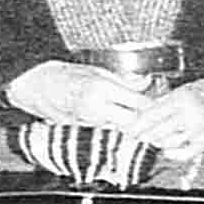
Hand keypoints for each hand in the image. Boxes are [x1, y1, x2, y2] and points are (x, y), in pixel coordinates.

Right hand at [3, 60, 152, 131]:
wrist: (37, 87)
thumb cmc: (67, 74)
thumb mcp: (97, 71)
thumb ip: (123, 81)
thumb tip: (147, 83)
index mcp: (101, 90)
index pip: (138, 103)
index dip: (155, 107)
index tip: (166, 107)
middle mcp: (96, 109)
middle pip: (134, 124)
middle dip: (148, 124)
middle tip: (162, 122)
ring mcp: (90, 123)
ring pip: (123, 131)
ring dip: (136, 129)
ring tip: (150, 126)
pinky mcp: (86, 131)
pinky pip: (110, 132)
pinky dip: (120, 131)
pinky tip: (128, 128)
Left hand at [129, 75, 203, 162]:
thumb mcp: (186, 87)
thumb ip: (166, 101)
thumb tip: (144, 114)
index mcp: (183, 97)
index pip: (151, 115)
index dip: (137, 124)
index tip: (128, 129)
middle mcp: (191, 114)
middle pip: (157, 131)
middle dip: (143, 135)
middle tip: (135, 136)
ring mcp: (200, 130)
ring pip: (168, 143)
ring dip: (157, 143)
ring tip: (150, 140)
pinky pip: (183, 154)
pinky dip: (172, 153)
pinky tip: (167, 149)